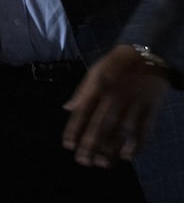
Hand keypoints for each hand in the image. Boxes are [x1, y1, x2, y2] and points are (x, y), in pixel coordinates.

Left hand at [62, 45, 171, 166]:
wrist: (147, 54)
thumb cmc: (115, 65)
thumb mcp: (94, 72)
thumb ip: (81, 92)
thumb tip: (67, 109)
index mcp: (98, 87)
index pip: (83, 111)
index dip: (74, 130)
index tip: (68, 146)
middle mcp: (115, 97)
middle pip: (100, 124)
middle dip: (90, 144)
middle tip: (82, 161)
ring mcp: (134, 103)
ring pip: (120, 130)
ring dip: (110, 148)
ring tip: (100, 163)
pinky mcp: (151, 108)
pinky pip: (143, 129)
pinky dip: (135, 144)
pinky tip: (126, 157)